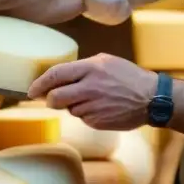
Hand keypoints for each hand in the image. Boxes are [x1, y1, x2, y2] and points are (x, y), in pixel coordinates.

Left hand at [28, 53, 157, 130]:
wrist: (152, 98)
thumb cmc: (129, 77)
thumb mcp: (106, 62)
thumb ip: (82, 68)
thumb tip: (58, 79)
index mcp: (91, 68)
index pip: (56, 74)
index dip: (40, 83)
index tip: (31, 90)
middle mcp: (90, 87)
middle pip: (56, 97)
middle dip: (50, 100)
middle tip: (51, 99)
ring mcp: (93, 107)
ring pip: (69, 109)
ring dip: (74, 106)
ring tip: (93, 99)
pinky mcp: (98, 122)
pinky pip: (83, 118)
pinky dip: (87, 114)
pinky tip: (102, 108)